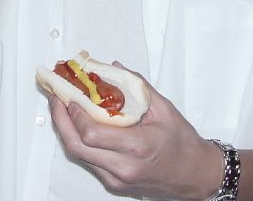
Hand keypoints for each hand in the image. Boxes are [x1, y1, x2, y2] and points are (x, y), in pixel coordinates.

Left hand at [49, 68, 221, 199]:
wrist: (196, 175)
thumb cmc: (183, 144)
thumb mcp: (164, 109)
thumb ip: (135, 86)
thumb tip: (112, 68)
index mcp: (137, 146)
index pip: (90, 133)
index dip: (73, 113)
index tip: (70, 94)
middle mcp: (124, 167)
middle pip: (77, 147)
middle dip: (60, 120)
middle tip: (56, 98)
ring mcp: (117, 179)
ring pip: (79, 155)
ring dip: (66, 130)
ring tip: (63, 108)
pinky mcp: (114, 184)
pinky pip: (89, 162)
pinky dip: (80, 142)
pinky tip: (79, 125)